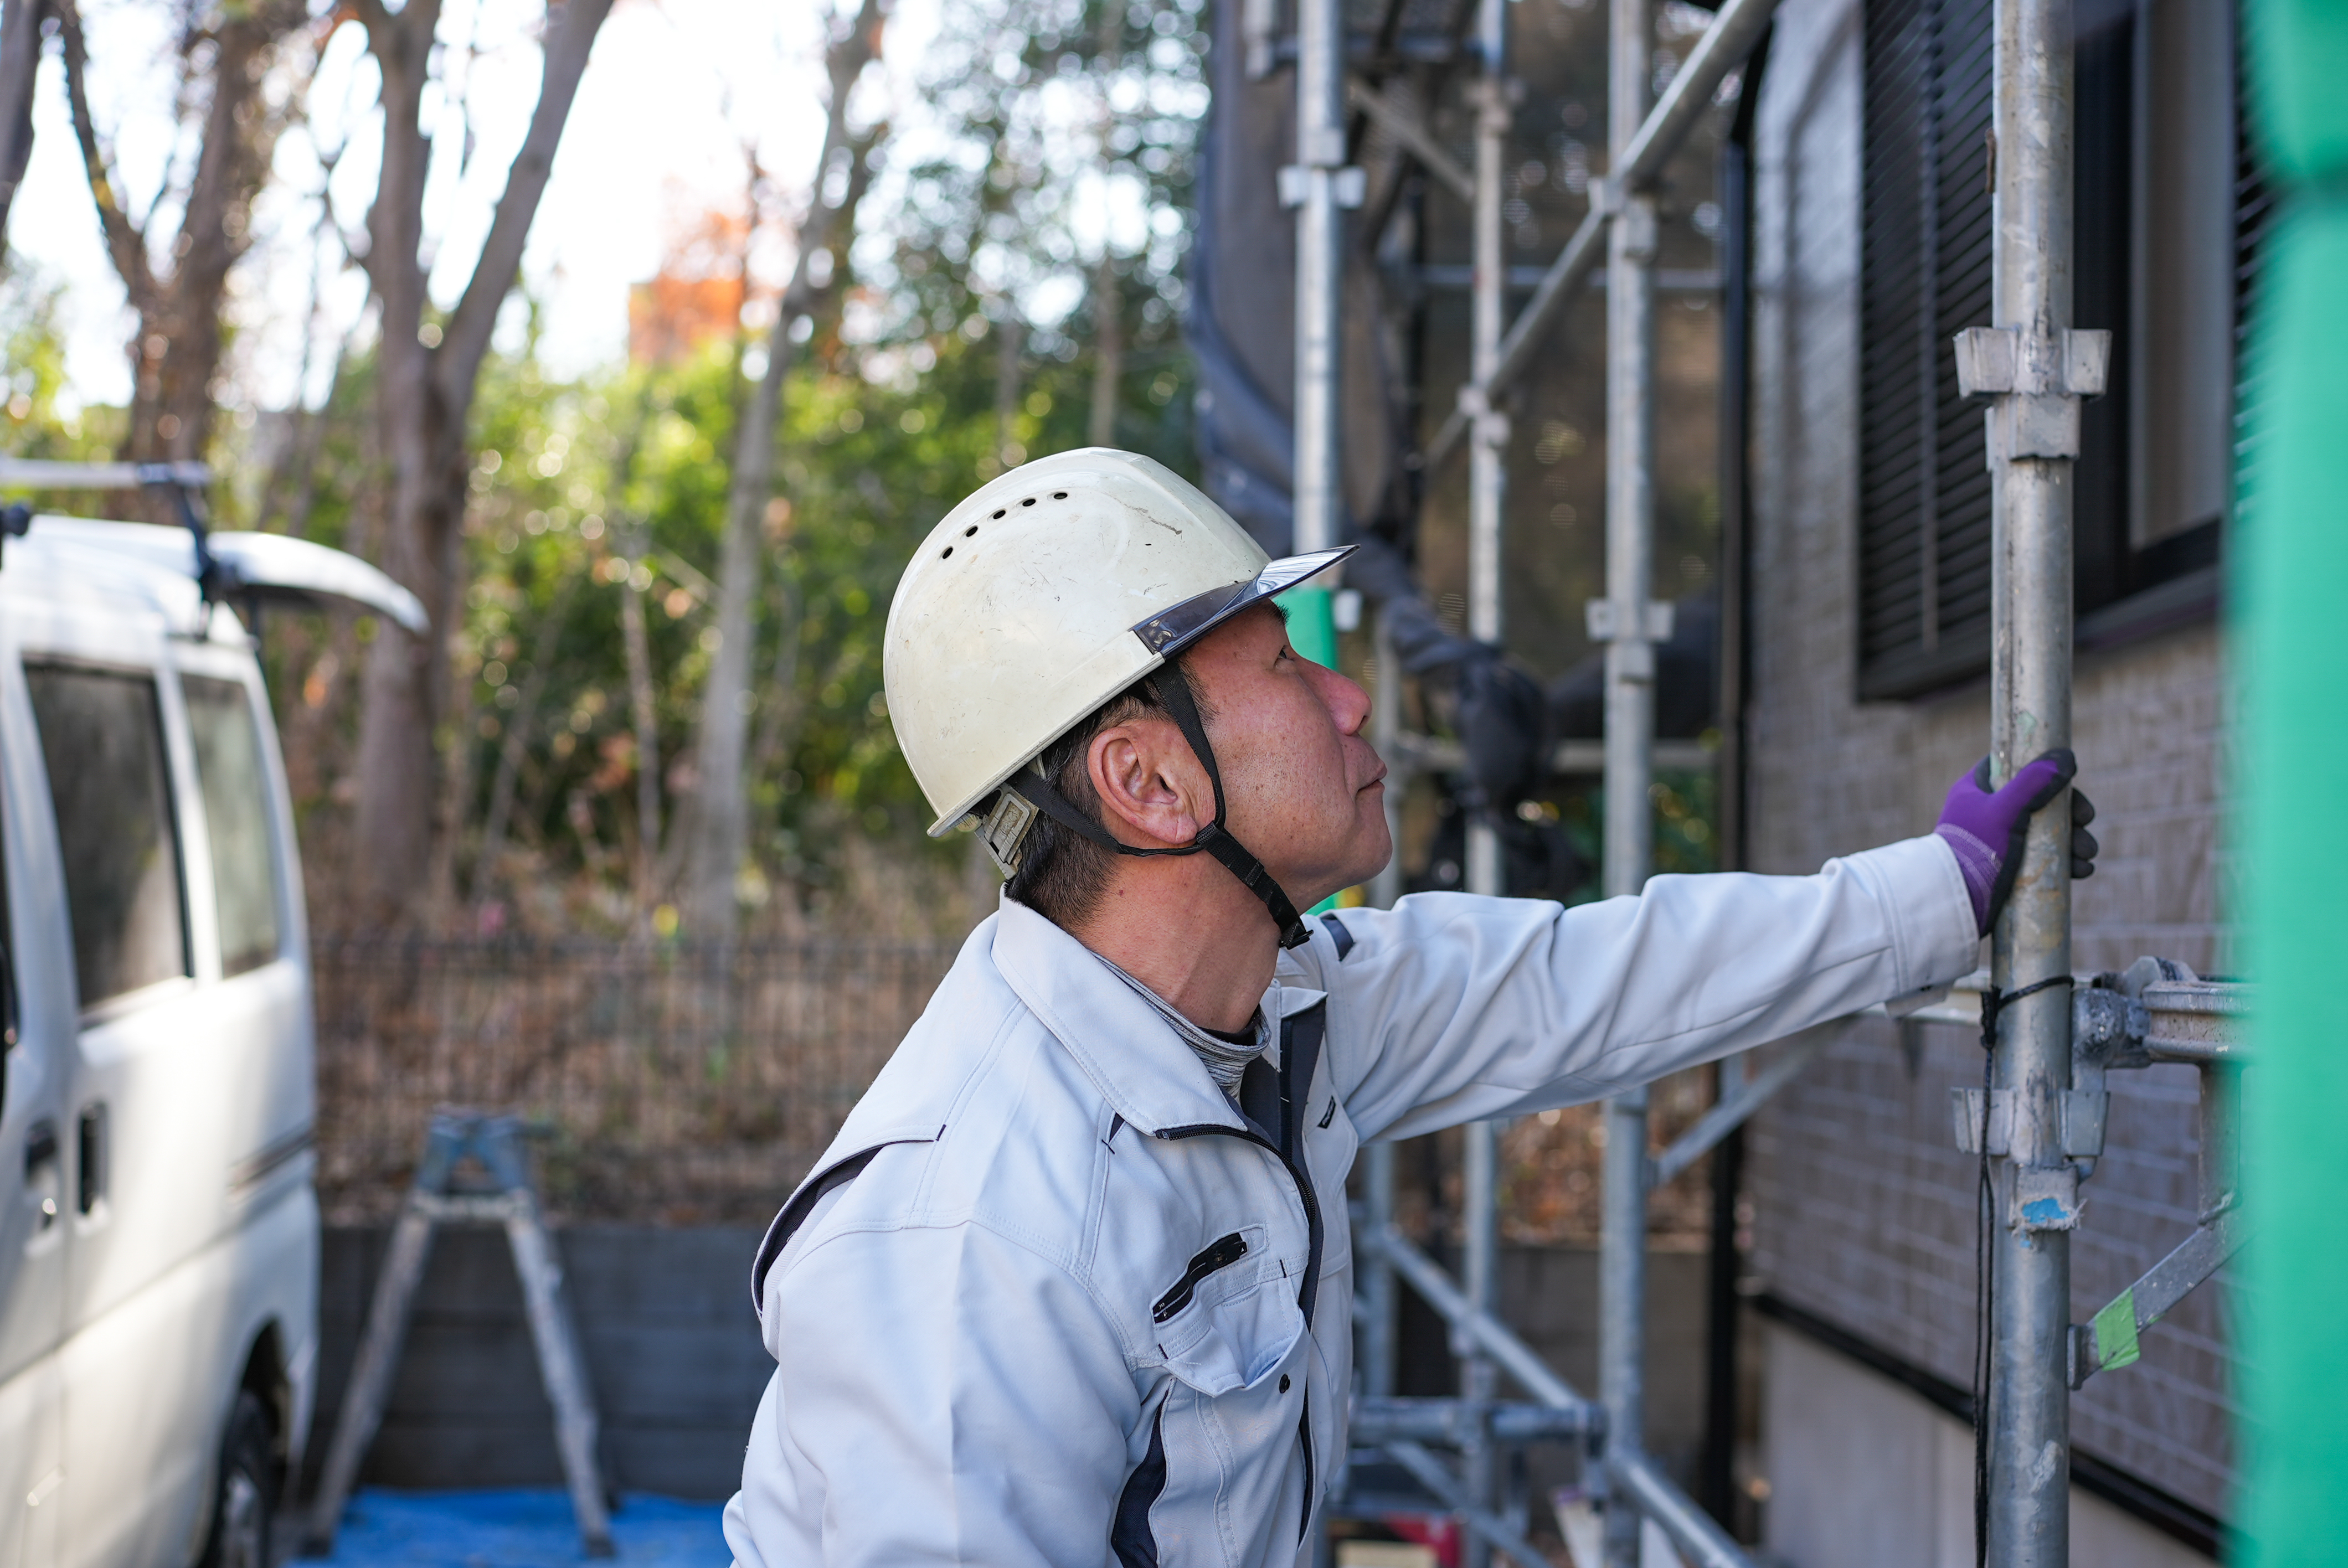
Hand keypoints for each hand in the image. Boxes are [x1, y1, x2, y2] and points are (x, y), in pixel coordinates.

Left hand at [1933, 749, 2098, 935]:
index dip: (2046, 773)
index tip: (2069, 785)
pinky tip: (2083, 871)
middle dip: (2069, 815)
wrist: (1954, 903)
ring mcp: (1998, 841)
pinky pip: (2043, 859)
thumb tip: (2064, 756)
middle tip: (2086, 824)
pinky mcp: (2007, 867)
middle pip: (2039, 802)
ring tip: (2088, 856)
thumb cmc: (1974, 851)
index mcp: (1977, 790)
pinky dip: (2065, 863)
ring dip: (2074, 841)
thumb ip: (2033, 782)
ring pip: (2046, 832)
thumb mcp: (2005, 810)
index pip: (2017, 769)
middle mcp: (1987, 812)